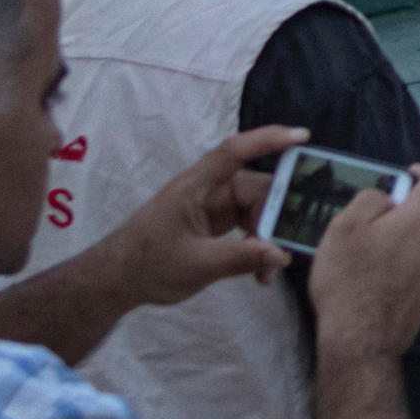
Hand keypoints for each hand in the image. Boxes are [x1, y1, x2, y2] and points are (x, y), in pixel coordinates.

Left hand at [93, 123, 296, 312]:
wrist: (117, 281)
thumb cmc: (149, 264)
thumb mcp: (197, 265)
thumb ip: (240, 258)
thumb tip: (280, 254)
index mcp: (196, 186)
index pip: (234, 152)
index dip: (268, 140)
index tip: (302, 137)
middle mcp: (208, 190)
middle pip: (256, 189)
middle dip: (276, 217)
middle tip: (290, 246)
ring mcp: (212, 207)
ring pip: (255, 211)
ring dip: (267, 238)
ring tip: (268, 273)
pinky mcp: (214, 224)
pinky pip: (247, 226)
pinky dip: (256, 246)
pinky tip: (260, 272)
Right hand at [304, 163, 419, 366]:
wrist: (360, 340)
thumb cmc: (347, 281)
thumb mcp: (343, 227)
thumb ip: (368, 200)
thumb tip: (386, 198)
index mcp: (418, 223)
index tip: (410, 172)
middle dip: (407, 211)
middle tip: (378, 218)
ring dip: (405, 241)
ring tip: (372, 252)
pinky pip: (419, 271)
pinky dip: (404, 266)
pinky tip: (379, 279)